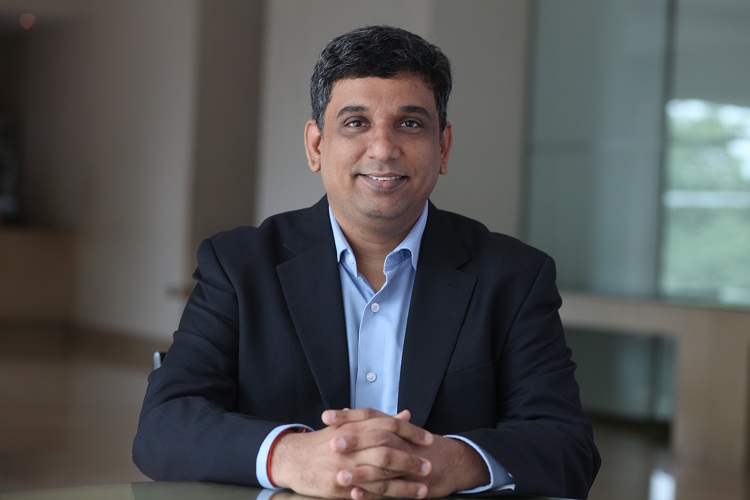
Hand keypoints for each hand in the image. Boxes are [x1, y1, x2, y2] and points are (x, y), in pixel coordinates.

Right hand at [270, 409, 432, 498]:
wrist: (293, 458)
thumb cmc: (325, 441)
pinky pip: (365, 492)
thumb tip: (406, 414)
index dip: (410, 432)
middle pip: (386, 450)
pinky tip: (399, 499)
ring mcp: (345, 467)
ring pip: (379, 475)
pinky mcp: (339, 486)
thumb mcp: (350, 424)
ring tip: (422, 488)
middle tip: (428, 466)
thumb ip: (379, 421)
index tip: (428, 439)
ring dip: (403, 483)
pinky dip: (383, 496)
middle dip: (410, 459)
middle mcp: (350, 445)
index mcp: (354, 426)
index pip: (388, 426)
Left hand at [327, 409, 490, 498]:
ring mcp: (407, 464)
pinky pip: (390, 489)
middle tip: (331, 443)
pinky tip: (355, 495)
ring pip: (382, 467)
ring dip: (360, 472)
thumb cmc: (421, 446)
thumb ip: (374, 423)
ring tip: (339, 474)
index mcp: (395, 427)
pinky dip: (372, 493)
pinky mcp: (412, 484)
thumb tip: (348, 412)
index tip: (326, 416)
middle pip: (376, 438)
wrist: (454, 462)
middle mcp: (401, 442)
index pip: (370, 416)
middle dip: (354, 441)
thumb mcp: (400, 431)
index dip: (349, 416)